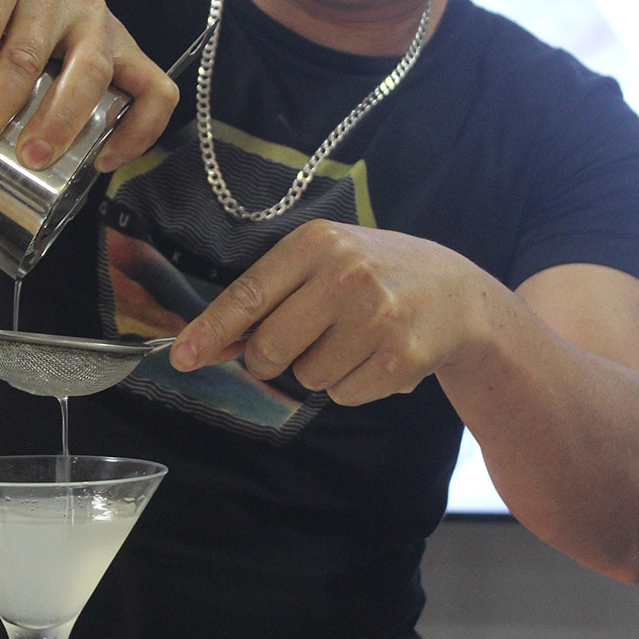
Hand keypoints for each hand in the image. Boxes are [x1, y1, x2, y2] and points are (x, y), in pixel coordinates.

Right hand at [0, 0, 177, 169]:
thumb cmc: (9, 0)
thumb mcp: (44, 41)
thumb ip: (43, 86)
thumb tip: (17, 162)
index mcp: (108, 39)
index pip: (153, 88)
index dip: (141, 132)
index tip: (100, 164)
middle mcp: (88, 13)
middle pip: (90, 77)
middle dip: (59, 124)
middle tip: (29, 160)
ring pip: (26, 59)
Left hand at [169, 220, 480, 403]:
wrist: (456, 293)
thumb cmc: (374, 275)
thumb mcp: (323, 263)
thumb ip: (267, 297)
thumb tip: (205, 344)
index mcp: (317, 243)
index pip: (249, 295)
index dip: (211, 332)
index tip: (182, 357)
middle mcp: (346, 274)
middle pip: (270, 349)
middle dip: (272, 357)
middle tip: (304, 338)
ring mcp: (377, 317)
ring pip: (306, 377)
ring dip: (320, 369)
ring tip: (354, 338)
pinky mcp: (401, 357)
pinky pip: (343, 395)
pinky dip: (352, 384)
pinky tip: (378, 354)